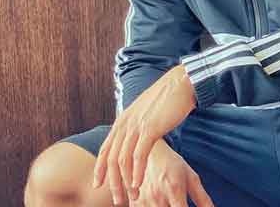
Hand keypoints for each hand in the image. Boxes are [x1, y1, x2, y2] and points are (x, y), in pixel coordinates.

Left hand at [93, 65, 196, 204]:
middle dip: (112, 182)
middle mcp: (125, 123)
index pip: (105, 148)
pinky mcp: (149, 128)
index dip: (100, 168)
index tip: (98, 185)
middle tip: (118, 200)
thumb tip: (138, 140)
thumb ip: (138, 126)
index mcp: (123, 121)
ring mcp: (136, 126)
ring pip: (123, 160)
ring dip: (126, 181)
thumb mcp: (146, 113)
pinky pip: (138, 155)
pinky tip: (138, 184)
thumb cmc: (167, 100)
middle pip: (112, 158)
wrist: (181, 84)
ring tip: (131, 196)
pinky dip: (136, 172)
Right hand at [132, 138, 214, 206]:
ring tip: (169, 202)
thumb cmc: (172, 165)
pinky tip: (159, 203)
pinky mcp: (134, 203)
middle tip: (178, 204)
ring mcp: (144, 201)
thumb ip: (203, 198)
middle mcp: (158, 197)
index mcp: (175, 189)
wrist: (148, 152)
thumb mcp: (190, 178)